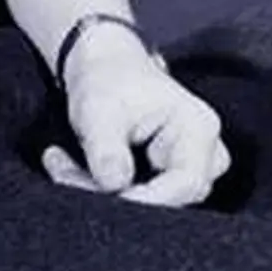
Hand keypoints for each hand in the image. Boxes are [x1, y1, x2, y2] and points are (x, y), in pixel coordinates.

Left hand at [42, 22, 228, 206]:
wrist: (101, 66)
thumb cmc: (107, 78)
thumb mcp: (99, 107)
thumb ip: (107, 147)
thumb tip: (115, 183)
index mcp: (199, 127)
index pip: (186, 183)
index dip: (148, 200)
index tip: (107, 196)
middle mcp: (203, 151)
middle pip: (172, 199)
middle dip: (118, 197)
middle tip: (72, 178)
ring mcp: (187, 166)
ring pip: (153, 203)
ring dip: (107, 195)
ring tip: (68, 168)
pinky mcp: (167, 178)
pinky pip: (141, 200)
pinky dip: (106, 191)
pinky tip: (77, 172)